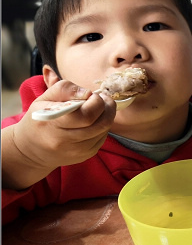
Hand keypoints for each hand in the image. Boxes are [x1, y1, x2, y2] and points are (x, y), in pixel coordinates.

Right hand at [1, 80, 116, 189]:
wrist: (31, 150)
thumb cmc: (39, 119)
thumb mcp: (43, 99)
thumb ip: (64, 89)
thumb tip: (87, 92)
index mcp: (52, 123)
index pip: (86, 115)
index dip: (95, 102)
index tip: (91, 95)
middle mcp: (65, 141)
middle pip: (101, 123)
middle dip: (107, 107)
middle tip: (102, 99)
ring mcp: (77, 151)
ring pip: (105, 129)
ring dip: (107, 115)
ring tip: (99, 108)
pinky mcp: (86, 155)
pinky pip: (103, 137)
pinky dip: (103, 126)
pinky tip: (94, 121)